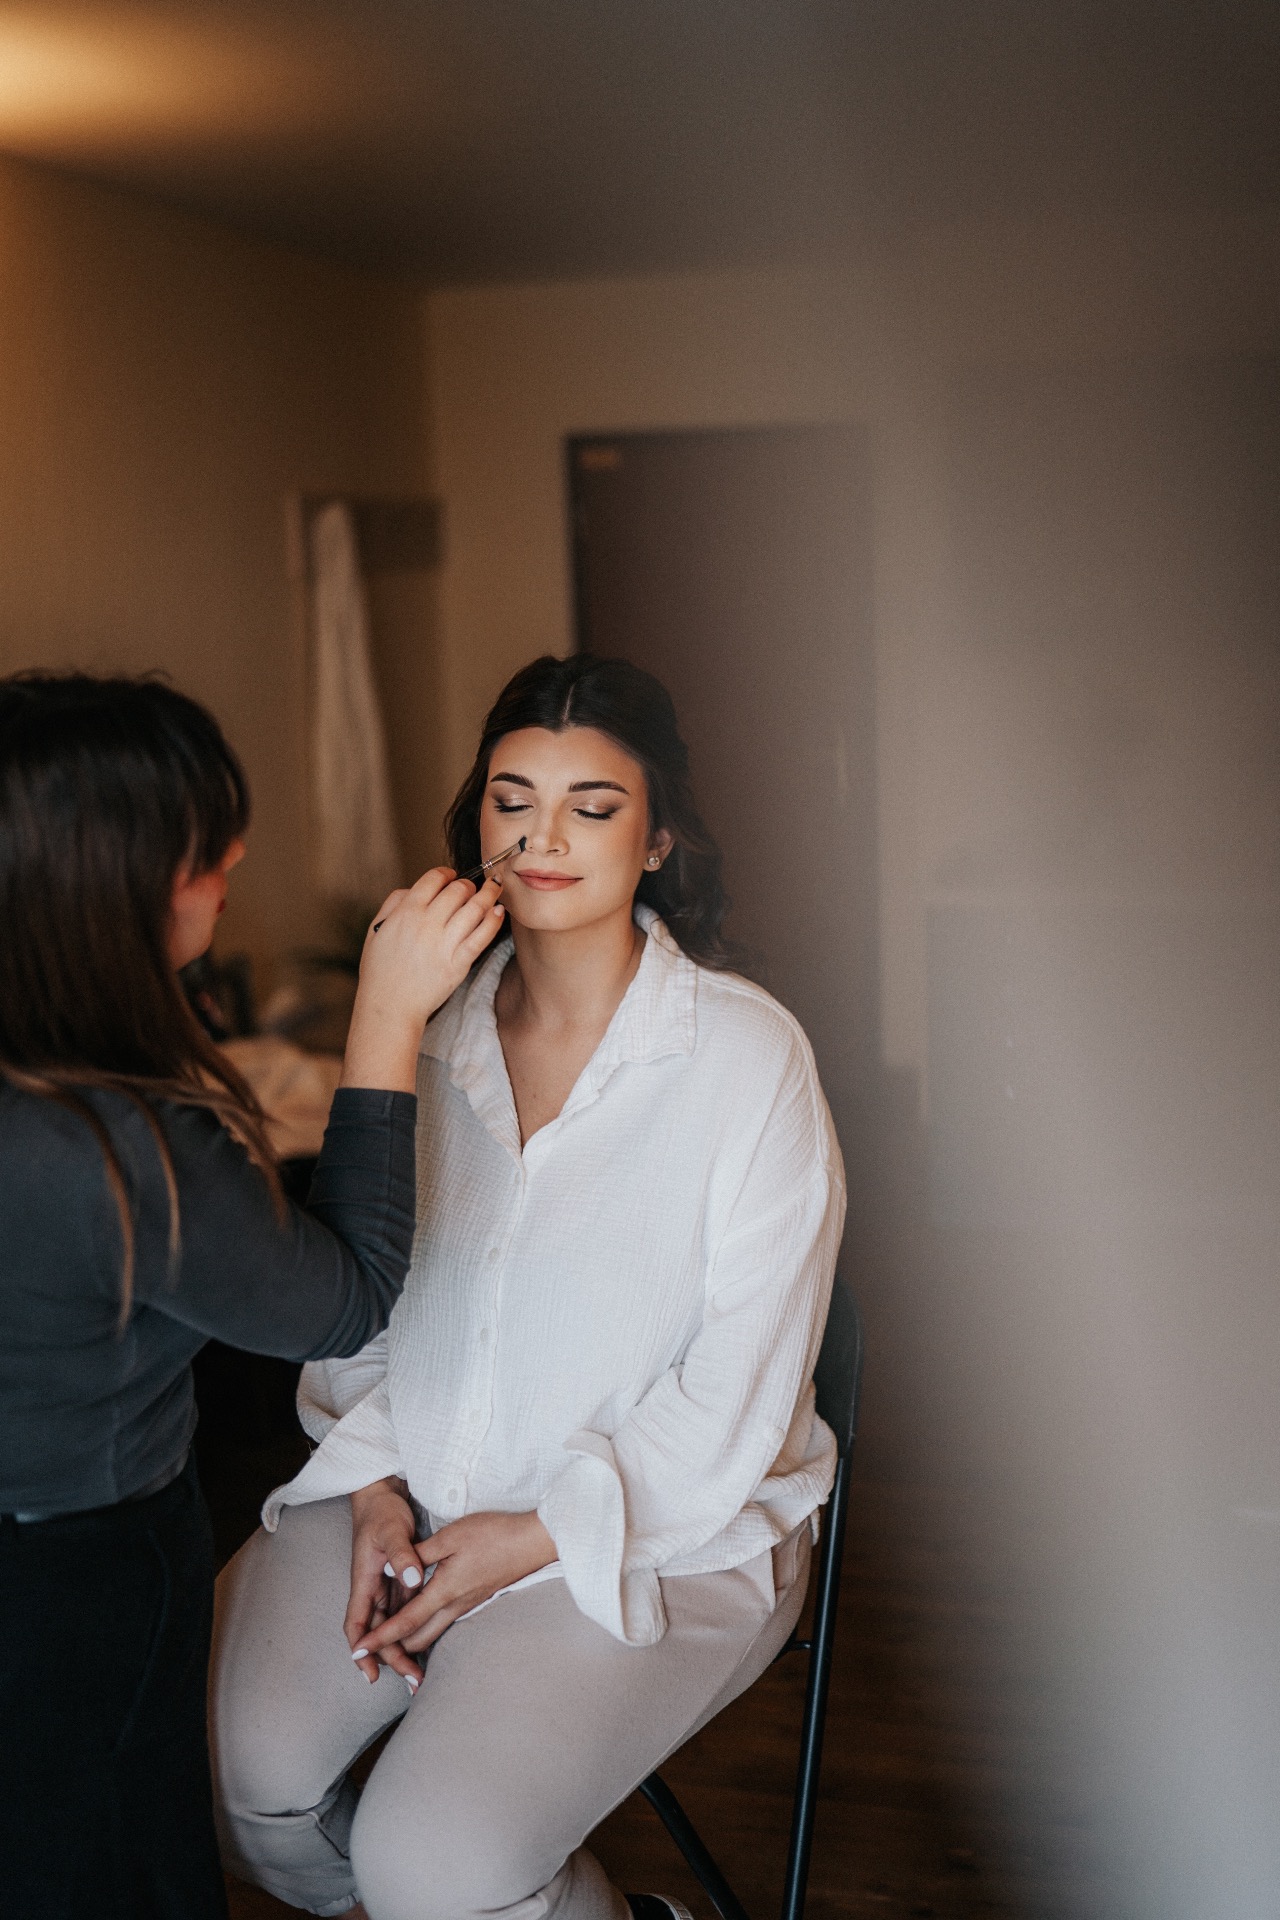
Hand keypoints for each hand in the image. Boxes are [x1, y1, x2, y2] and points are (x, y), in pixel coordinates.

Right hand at [341, 867, 505, 1092]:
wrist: (390, 1006)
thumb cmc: (381, 969)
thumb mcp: (376, 929)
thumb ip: (394, 903)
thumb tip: (416, 887)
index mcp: (405, 912)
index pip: (433, 878)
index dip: (446, 873)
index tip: (451, 876)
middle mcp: (426, 923)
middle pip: (458, 890)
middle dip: (467, 885)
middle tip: (471, 888)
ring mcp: (444, 943)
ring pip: (475, 908)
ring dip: (488, 894)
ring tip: (494, 889)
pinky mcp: (459, 962)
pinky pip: (483, 935)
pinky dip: (494, 919)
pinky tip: (499, 911)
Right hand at [345, 1478, 431, 1689]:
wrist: (383, 1494)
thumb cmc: (383, 1512)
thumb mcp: (392, 1531)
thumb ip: (402, 1556)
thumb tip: (413, 1580)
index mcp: (364, 1581)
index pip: (357, 1624)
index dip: (362, 1650)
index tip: (371, 1674)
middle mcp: (372, 1588)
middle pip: (378, 1631)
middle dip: (391, 1658)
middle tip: (413, 1680)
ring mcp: (385, 1585)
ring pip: (391, 1624)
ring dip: (403, 1647)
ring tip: (420, 1672)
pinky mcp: (398, 1579)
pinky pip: (403, 1610)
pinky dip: (411, 1628)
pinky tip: (427, 1642)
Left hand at [350, 1511, 556, 1662]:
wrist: (533, 1542)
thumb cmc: (494, 1534)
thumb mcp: (452, 1535)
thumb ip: (419, 1554)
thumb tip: (392, 1568)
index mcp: (445, 1591)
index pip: (405, 1623)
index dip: (380, 1639)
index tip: (359, 1651)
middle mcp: (455, 1606)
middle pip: (416, 1640)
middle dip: (392, 1649)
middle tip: (370, 1649)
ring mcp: (467, 1607)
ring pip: (431, 1634)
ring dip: (408, 1641)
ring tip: (388, 1640)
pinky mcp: (475, 1601)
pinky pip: (444, 1624)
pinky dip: (425, 1628)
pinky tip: (418, 1620)